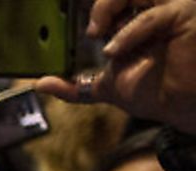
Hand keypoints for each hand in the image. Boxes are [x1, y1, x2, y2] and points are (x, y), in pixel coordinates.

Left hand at [35, 0, 195, 132]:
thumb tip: (41, 83)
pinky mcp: (183, 16)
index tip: (75, 22)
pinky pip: (152, 16)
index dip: (97, 8)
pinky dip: (128, 33)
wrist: (180, 109)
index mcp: (135, 19)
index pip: (112, 2)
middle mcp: (153, 9)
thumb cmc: (156, 93)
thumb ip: (75, 85)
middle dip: (102, 4)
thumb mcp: (107, 86)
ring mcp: (169, 10)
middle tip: (90, 31)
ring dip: (109, 6)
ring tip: (96, 33)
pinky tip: (113, 51)